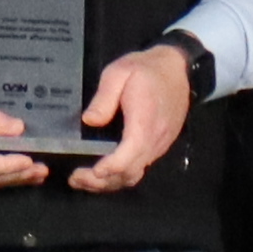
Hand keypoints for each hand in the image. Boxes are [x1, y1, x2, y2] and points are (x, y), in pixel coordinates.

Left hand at [66, 40, 196, 193]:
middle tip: (75, 178)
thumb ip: (104, 97)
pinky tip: (103, 173)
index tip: (89, 171)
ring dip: (110, 183)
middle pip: (130, 172)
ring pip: (135, 174)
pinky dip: (120, 176)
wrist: (177, 69)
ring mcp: (159, 145)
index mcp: (144, 120)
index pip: (130, 153)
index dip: (110, 166)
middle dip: (102, 181)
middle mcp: (155, 139)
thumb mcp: (119, 72)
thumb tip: (89, 120)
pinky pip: (140, 168)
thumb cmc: (145, 68)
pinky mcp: (158, 147)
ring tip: (83, 180)